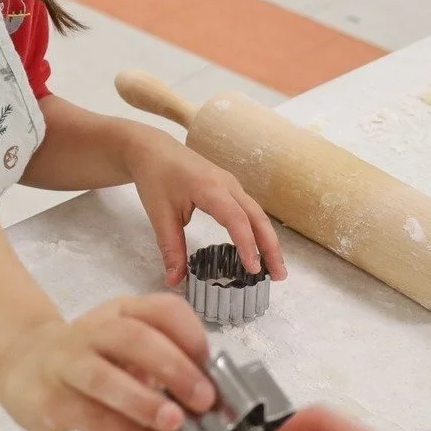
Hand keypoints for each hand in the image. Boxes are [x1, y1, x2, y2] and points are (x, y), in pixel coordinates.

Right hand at [0, 294, 215, 430]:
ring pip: (104, 376)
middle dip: (173, 367)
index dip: (191, 334)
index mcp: (122, 313)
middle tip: (204, 399)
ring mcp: (68, 363)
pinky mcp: (51, 399)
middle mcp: (94, 331)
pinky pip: (91, 416)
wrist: (21, 364)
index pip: (161, 309)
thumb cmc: (88, 359)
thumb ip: (161, 369)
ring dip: (143, 400)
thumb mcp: (124, 350)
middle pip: (133, 337)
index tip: (213, 365)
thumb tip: (211, 404)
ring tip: (175, 423)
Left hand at [125, 127, 283, 286]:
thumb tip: (174, 281)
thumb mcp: (159, 215)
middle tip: (279, 276)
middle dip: (270, 247)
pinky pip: (248, 210)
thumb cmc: (155, 177)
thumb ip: (170, 249)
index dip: (247, 245)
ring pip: (256, 213)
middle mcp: (228, 185)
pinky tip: (258, 247)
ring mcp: (230, 184)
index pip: (237, 220)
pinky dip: (258, 230)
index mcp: (210, 189)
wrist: (152, 149)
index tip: (253, 270)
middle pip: (257, 217)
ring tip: (274, 268)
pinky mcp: (228, 187)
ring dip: (267, 239)